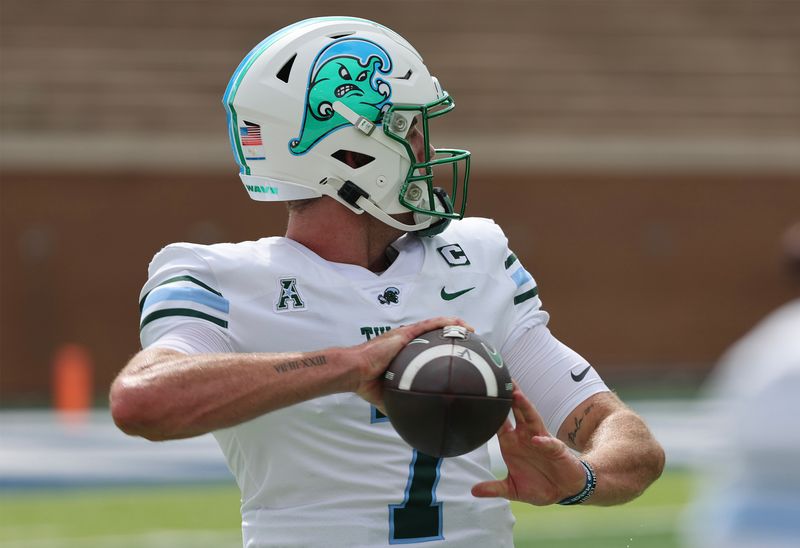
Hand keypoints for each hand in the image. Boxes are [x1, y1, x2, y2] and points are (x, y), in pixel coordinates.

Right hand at [351, 316, 471, 410]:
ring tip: (468, 328)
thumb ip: (400, 404)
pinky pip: (428, 325)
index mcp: (402, 355)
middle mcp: (405, 343)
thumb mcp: (389, 396)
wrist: (356, 372)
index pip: (424, 348)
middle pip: (432, 334)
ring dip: (451, 325)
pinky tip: (457, 323)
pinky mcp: (404, 334)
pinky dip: (443, 323)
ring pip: (433, 326)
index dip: (439, 348)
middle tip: (466, 341)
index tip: (454, 354)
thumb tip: (409, 423)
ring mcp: (405, 337)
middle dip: (449, 334)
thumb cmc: (367, 383)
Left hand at [471, 385, 587, 505]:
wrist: (564, 491)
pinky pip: (548, 443)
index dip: (490, 410)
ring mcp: (540, 440)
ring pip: (532, 419)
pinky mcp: (555, 449)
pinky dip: (543, 441)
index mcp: (511, 443)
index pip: (498, 423)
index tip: (479, 396)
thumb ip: (494, 488)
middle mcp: (524, 436)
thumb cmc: (538, 485)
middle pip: (515, 412)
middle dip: (508, 397)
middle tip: (500, 381)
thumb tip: (473, 491)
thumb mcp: (512, 489)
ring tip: (517, 395)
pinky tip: (536, 440)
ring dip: (525, 407)